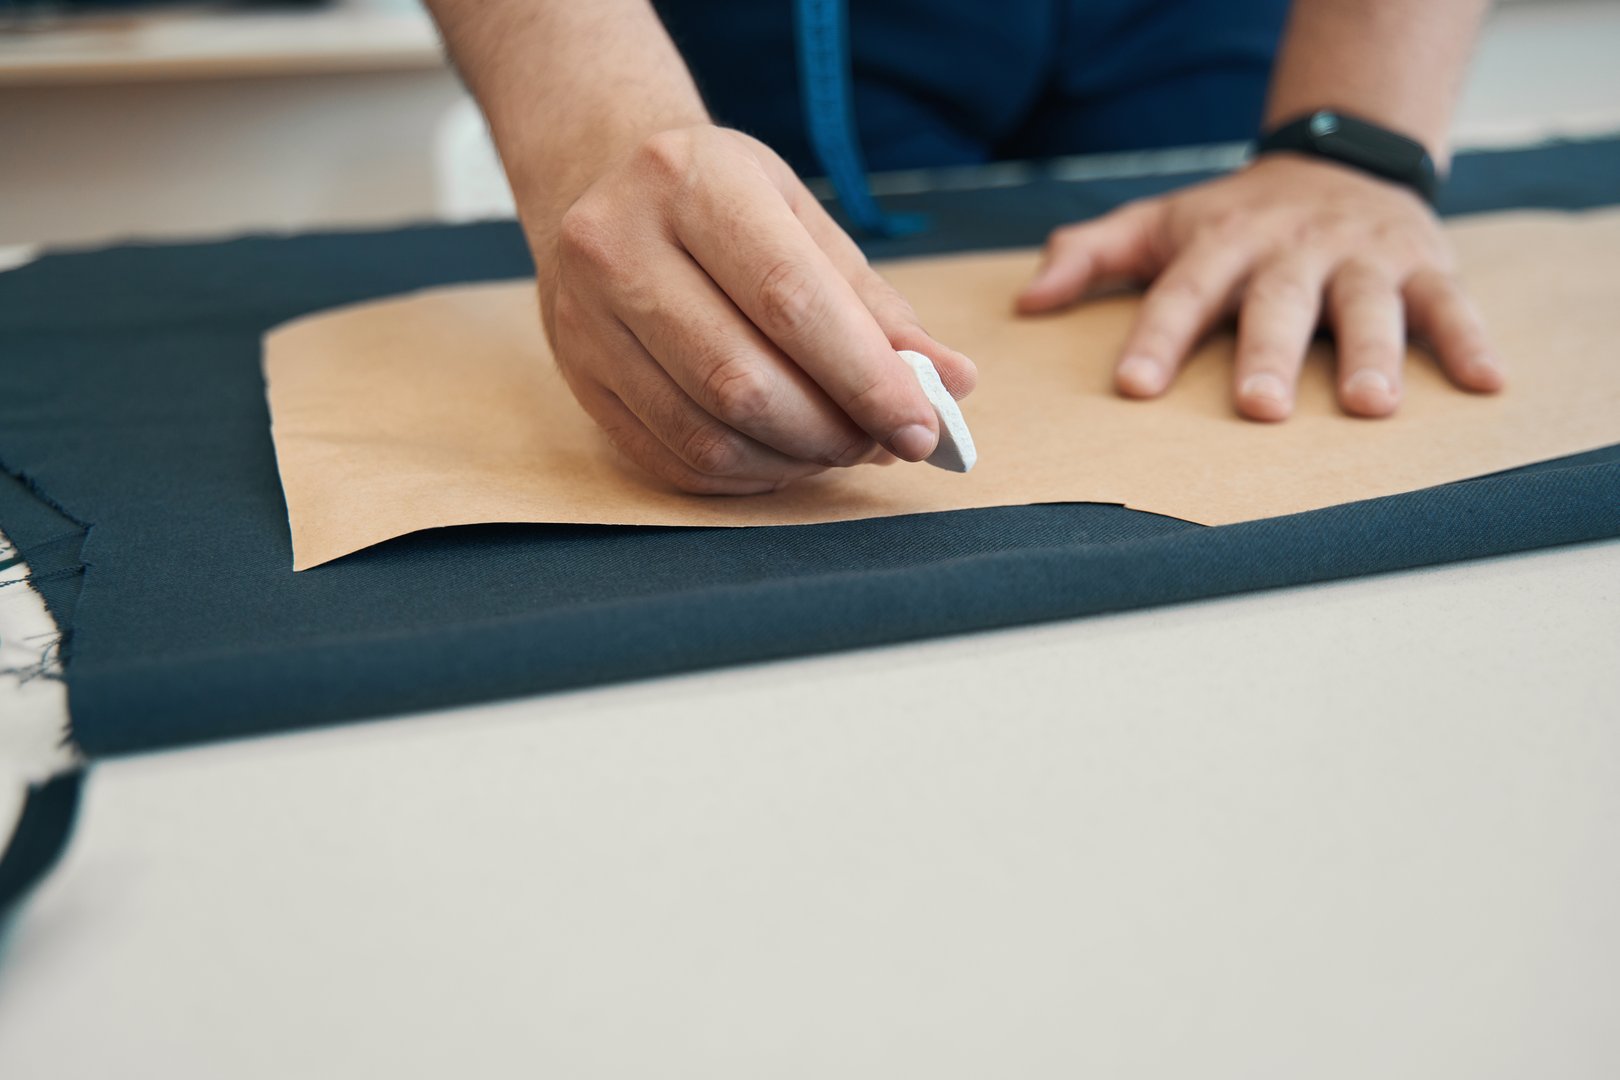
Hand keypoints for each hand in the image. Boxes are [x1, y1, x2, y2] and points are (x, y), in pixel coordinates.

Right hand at [537, 125, 975, 493]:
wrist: (600, 179)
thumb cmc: (721, 200)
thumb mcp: (801, 219)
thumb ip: (873, 304)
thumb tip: (950, 380)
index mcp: (691, 182)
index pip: (791, 301)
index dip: (866, 379)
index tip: (922, 426)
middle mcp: (620, 245)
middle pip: (744, 382)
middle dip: (833, 432)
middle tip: (883, 442)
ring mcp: (586, 318)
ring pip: (709, 433)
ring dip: (795, 461)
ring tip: (838, 444)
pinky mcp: (579, 376)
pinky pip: (675, 459)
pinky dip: (748, 474)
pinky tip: (783, 454)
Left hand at [1016, 155, 1504, 419]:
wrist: (1338, 160)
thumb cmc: (1234, 217)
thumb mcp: (1160, 223)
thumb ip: (1092, 255)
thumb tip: (1027, 300)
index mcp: (1222, 244)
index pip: (1182, 292)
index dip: (1157, 338)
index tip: (1134, 387)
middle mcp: (1291, 249)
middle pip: (1277, 303)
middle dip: (1268, 352)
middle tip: (1260, 407)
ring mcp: (1360, 256)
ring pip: (1367, 304)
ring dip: (1372, 352)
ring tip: (1369, 406)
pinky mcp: (1422, 263)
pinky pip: (1450, 303)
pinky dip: (1470, 341)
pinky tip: (1485, 383)